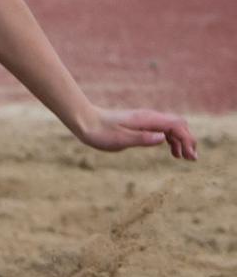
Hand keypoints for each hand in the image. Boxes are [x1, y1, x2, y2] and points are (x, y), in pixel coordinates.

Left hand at [76, 107, 197, 159]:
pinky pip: (162, 129)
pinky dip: (171, 139)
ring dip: (181, 140)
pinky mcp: (140, 124)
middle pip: (178, 124)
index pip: (177, 125)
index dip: (187, 139)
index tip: (189, 156)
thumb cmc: (100, 132)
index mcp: (146, 120)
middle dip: (188, 139)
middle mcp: (148, 117)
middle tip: (191, 159)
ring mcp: (144, 119)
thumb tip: (162, 138)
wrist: (85, 121)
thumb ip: (141, 138)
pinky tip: (172, 151)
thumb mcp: (120, 140)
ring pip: (171, 127)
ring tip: (184, 158)